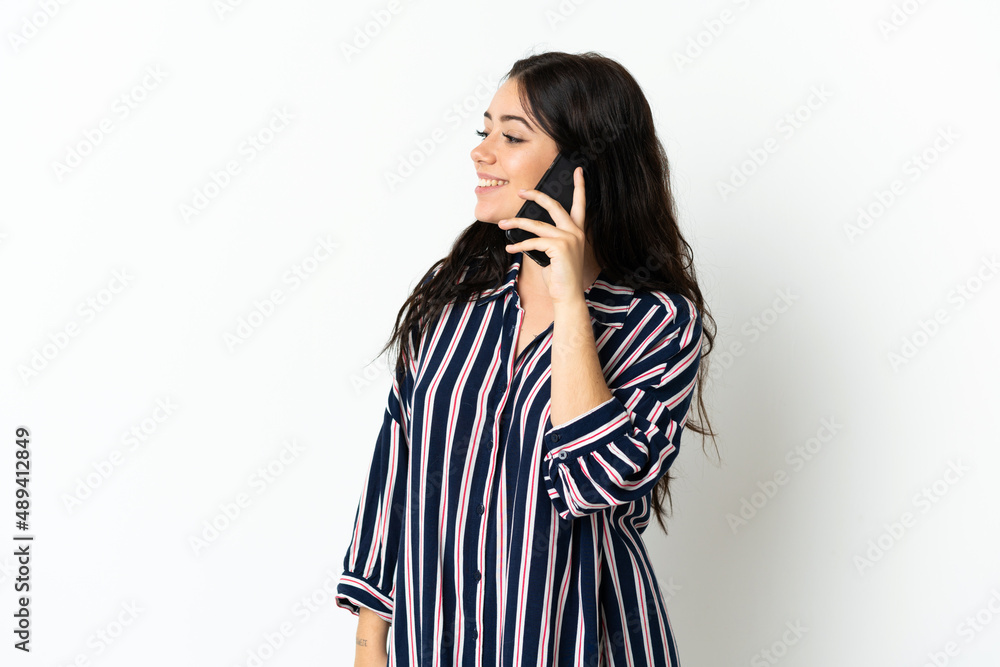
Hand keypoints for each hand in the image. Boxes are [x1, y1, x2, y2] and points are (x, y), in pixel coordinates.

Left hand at [498, 166, 589, 305]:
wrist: (567, 295)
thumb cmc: (560, 276)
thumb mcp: (555, 253)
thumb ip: (547, 238)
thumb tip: (528, 230)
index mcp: (577, 231)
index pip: (580, 204)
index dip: (579, 186)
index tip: (578, 171)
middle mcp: (575, 232)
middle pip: (554, 205)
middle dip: (536, 195)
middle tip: (521, 191)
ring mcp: (569, 238)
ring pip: (537, 224)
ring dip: (517, 223)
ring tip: (503, 224)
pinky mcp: (559, 247)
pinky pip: (533, 241)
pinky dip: (519, 245)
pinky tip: (510, 248)